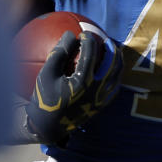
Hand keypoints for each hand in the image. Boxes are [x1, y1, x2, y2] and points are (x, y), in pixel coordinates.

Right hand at [26, 30, 121, 145]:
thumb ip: (59, 53)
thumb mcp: (46, 74)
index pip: (90, 54)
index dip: (88, 40)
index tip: (84, 33)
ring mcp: (102, 99)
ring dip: (117, 60)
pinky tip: (111, 69)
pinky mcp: (103, 106)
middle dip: (110, 47)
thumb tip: (69, 34)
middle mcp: (96, 90)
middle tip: (105, 38)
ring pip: (117, 75)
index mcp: (82, 81)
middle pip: (111, 63)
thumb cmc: (45, 98)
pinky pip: (115, 87)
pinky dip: (115, 75)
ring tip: (113, 51)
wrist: (49, 127)